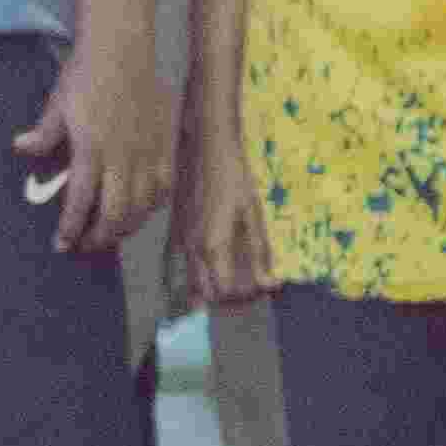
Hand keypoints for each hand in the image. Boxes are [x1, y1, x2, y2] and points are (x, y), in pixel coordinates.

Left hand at [18, 33, 171, 255]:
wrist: (123, 47)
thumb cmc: (86, 73)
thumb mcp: (57, 104)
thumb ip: (44, 133)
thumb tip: (21, 148)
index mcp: (92, 149)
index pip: (81, 202)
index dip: (71, 228)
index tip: (61, 245)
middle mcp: (123, 156)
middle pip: (115, 214)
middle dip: (99, 237)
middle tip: (84, 245)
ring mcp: (148, 152)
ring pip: (143, 206)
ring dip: (125, 227)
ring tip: (109, 233)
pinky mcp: (166, 144)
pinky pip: (164, 187)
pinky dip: (151, 206)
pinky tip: (140, 210)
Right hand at [171, 139, 271, 308]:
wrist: (204, 147)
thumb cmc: (233, 176)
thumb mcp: (252, 213)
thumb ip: (259, 251)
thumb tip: (270, 283)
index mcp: (213, 245)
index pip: (225, 290)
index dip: (245, 296)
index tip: (263, 287)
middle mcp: (192, 249)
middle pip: (206, 294)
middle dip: (228, 298)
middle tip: (249, 288)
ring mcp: (180, 241)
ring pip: (190, 282)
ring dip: (210, 289)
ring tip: (233, 280)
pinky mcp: (175, 231)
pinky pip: (182, 266)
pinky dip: (197, 275)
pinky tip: (213, 266)